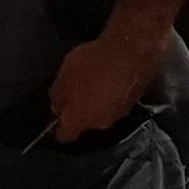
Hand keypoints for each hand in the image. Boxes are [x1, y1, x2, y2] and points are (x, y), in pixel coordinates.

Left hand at [45, 27, 155, 145]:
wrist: (131, 52)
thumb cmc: (93, 65)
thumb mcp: (63, 77)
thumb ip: (57, 97)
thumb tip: (57, 107)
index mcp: (79, 121)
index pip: (65, 136)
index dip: (57, 128)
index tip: (55, 118)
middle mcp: (100, 124)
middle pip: (85, 124)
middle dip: (78, 111)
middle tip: (73, 92)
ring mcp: (119, 114)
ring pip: (101, 112)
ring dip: (96, 102)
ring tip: (92, 81)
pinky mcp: (133, 102)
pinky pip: (116, 102)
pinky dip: (111, 94)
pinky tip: (108, 78)